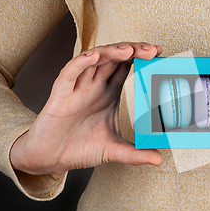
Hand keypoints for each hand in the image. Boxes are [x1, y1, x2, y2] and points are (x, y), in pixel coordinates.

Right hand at [10, 42, 163, 174]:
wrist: (50, 158)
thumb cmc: (79, 147)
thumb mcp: (114, 150)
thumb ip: (136, 153)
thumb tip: (159, 160)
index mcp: (108, 92)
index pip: (126, 66)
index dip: (141, 57)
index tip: (159, 53)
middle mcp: (94, 85)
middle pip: (114, 58)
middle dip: (133, 50)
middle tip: (152, 50)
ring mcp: (78, 88)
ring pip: (94, 60)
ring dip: (111, 52)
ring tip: (129, 50)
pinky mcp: (60, 95)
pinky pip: (69, 73)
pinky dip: (80, 63)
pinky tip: (94, 57)